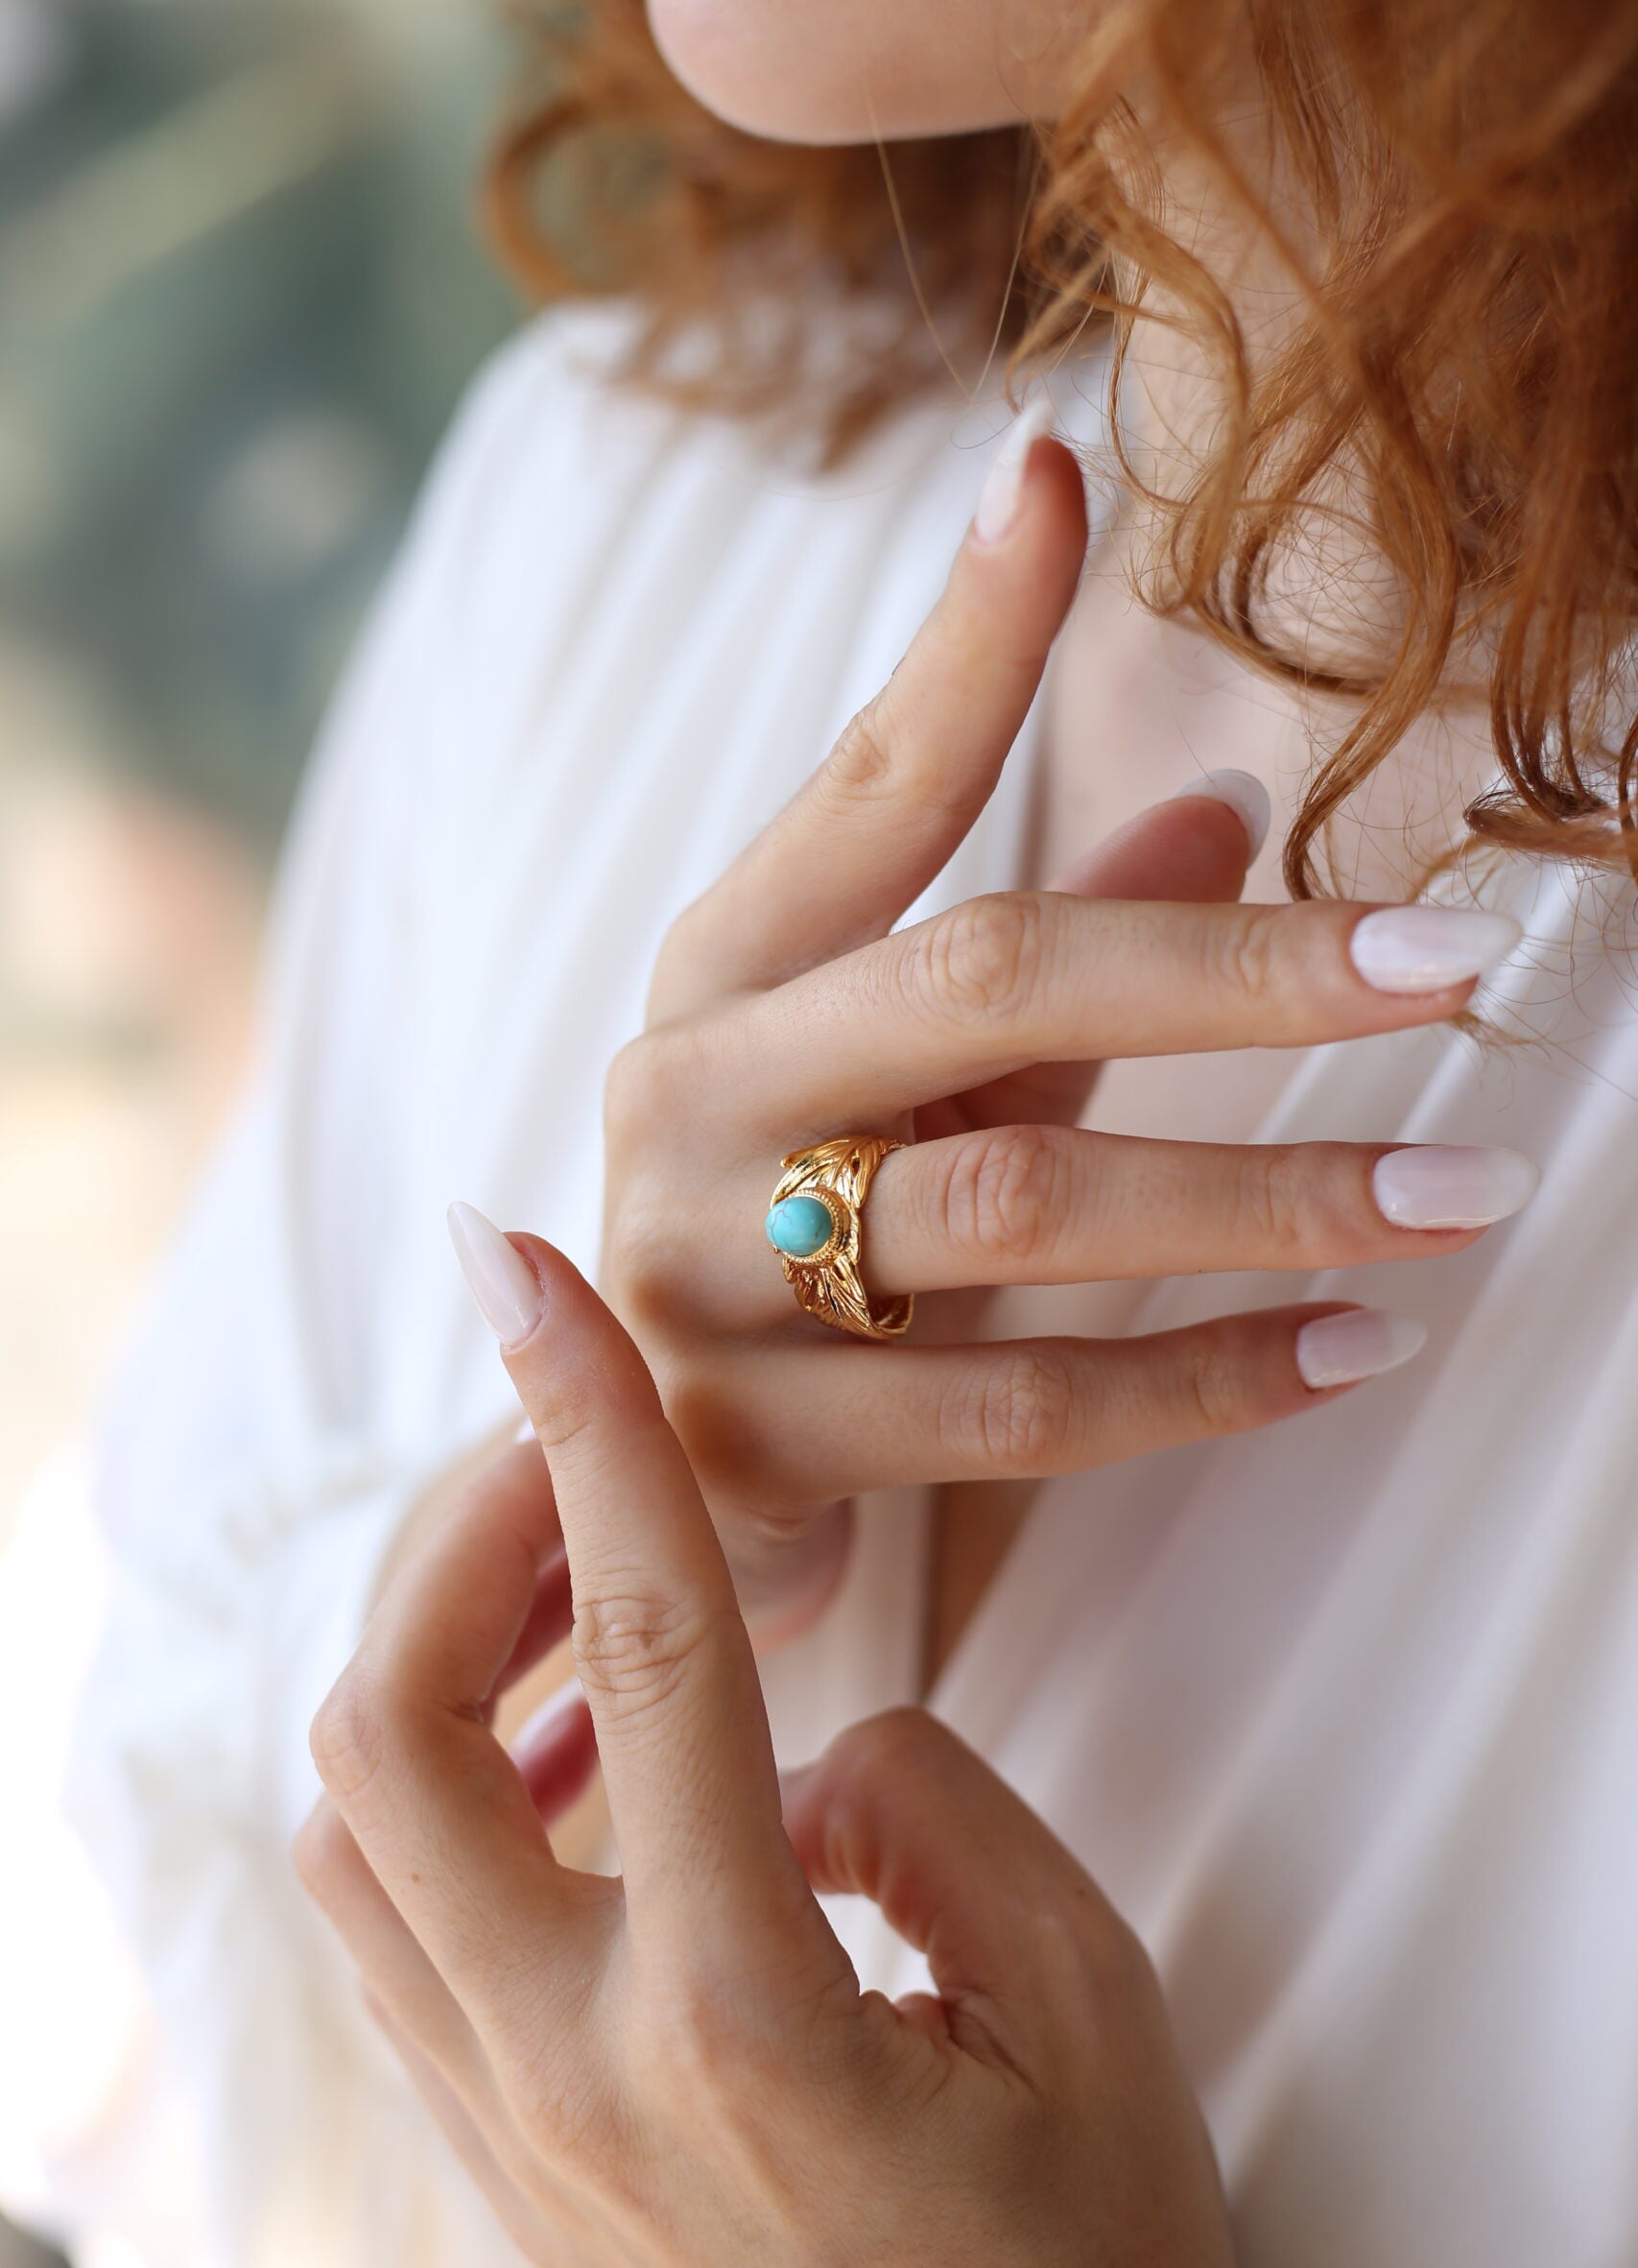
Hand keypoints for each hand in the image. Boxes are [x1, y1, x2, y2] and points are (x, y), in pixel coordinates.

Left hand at [298, 1237, 1294, 2267]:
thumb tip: (804, 1739)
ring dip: (436, 1674)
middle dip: (454, 1540)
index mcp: (741, 2019)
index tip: (534, 1274)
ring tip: (578, 1598)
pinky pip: (396, 1943)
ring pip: (357, 1840)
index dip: (592, 1425)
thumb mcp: (1078, 1999)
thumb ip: (929, 1804)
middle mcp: (575, 2079)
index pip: (643, 1647)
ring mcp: (514, 2141)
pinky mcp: (509, 2177)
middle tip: (566, 1445)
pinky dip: (445, 1804)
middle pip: (391, 1735)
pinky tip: (572, 1767)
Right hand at [600, 430, 1524, 1632]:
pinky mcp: (754, 1446)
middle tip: (1447, 964)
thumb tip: (1227, 807)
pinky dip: (1206, 1378)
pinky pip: (1023, 1407)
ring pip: (1022, 1208)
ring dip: (1263, 1196)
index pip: (867, 786)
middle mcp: (693, 1100)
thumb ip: (1041, 950)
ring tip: (1455, 1195)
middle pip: (983, 986)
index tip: (1063, 475)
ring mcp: (706, 1278)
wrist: (618, 1475)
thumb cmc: (784, 1229)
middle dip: (1236, 969)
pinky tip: (1354, 1347)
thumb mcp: (896, 1075)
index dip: (966, 638)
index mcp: (722, 974)